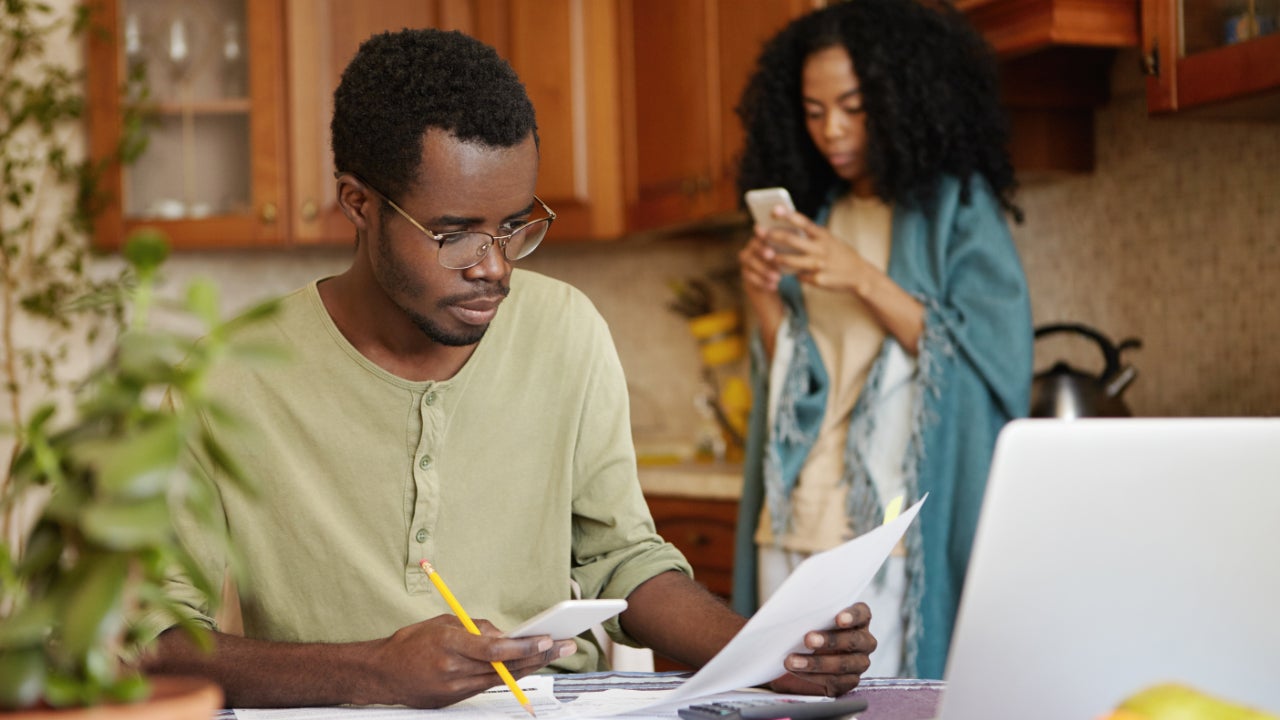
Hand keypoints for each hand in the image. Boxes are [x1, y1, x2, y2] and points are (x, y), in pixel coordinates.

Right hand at [368, 615, 575, 707]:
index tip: (546, 639)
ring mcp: (455, 689)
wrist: (382, 674)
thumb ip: (477, 628)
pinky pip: (490, 686)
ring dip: (531, 666)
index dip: (523, 647)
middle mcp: (453, 670)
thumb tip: (508, 635)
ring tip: (555, 653)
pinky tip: (529, 666)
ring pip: (502, 679)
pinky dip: (510, 675)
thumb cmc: (412, 641)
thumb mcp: (444, 622)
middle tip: (566, 645)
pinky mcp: (455, 700)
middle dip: (540, 656)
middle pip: (506, 667)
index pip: (494, 649)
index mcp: (449, 645)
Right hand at [738, 228, 785, 320]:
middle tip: (771, 256)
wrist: (771, 276)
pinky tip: (774, 286)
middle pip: (753, 246)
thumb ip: (793, 246)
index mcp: (763, 237)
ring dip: (764, 270)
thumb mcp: (789, 251)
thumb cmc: (785, 259)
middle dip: (762, 250)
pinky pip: (749, 276)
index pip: (761, 234)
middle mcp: (752, 246)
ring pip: (750, 261)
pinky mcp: (745, 272)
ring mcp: (747, 259)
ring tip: (778, 278)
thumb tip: (808, 246)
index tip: (774, 245)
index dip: (764, 236)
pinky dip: (762, 282)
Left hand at [765, 210, 871, 295]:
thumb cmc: (839, 254)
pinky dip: (792, 273)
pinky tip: (789, 272)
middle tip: (759, 232)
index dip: (787, 215)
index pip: (803, 222)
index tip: (773, 210)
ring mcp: (818, 265)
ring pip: (789, 261)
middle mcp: (820, 249)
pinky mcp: (817, 280)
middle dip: (772, 235)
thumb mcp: (829, 240)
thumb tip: (787, 229)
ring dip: (775, 258)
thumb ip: (811, 236)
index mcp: (823, 236)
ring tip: (767, 255)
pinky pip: (798, 276)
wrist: (859, 275)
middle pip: (791, 240)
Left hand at [766, 603, 875, 696]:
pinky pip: (836, 681)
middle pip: (855, 640)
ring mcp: (858, 663)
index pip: (862, 614)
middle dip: (830, 640)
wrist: (795, 655)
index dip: (852, 616)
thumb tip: (784, 610)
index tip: (838, 618)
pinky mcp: (847, 682)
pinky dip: (815, 676)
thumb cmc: (803, 630)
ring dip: (817, 662)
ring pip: (845, 664)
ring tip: (792, 660)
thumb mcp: (803, 618)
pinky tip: (798, 671)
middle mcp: (863, 641)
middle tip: (808, 639)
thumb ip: (804, 611)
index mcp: (858, 620)